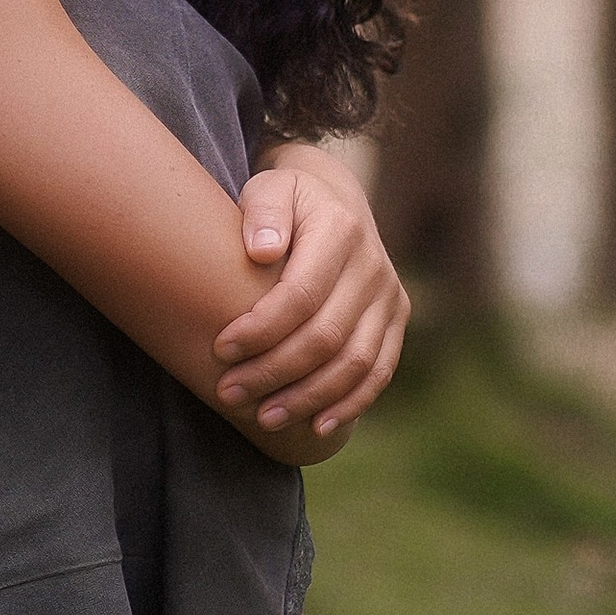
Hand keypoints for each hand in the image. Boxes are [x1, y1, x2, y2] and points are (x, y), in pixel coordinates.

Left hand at [212, 143, 407, 438]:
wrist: (334, 198)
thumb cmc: (286, 200)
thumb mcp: (269, 188)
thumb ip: (263, 212)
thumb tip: (262, 251)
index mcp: (340, 230)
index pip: (301, 293)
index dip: (261, 328)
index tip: (219, 348)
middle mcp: (373, 266)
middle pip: (326, 336)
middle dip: (274, 371)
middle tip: (228, 392)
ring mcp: (389, 296)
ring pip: (355, 362)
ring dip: (308, 397)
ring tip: (263, 418)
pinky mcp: (395, 320)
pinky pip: (379, 371)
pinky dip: (350, 404)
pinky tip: (317, 426)